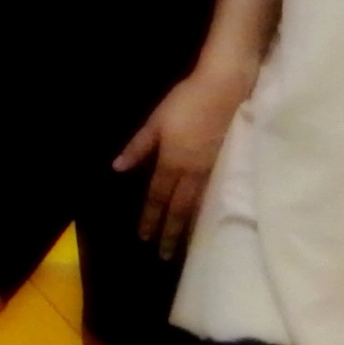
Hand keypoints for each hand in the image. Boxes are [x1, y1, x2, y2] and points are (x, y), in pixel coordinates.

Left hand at [116, 60, 255, 257]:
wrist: (225, 88)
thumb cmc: (187, 101)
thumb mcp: (155, 121)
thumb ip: (138, 147)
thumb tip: (117, 168)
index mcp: (171, 162)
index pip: (157, 197)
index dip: (149, 218)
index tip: (143, 238)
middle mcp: (191, 172)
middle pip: (179, 209)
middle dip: (170, 233)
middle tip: (163, 255)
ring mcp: (211, 169)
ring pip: (198, 205)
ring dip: (188, 227)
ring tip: (182, 246)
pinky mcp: (226, 164)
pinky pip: (212, 195)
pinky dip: (204, 211)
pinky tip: (204, 219)